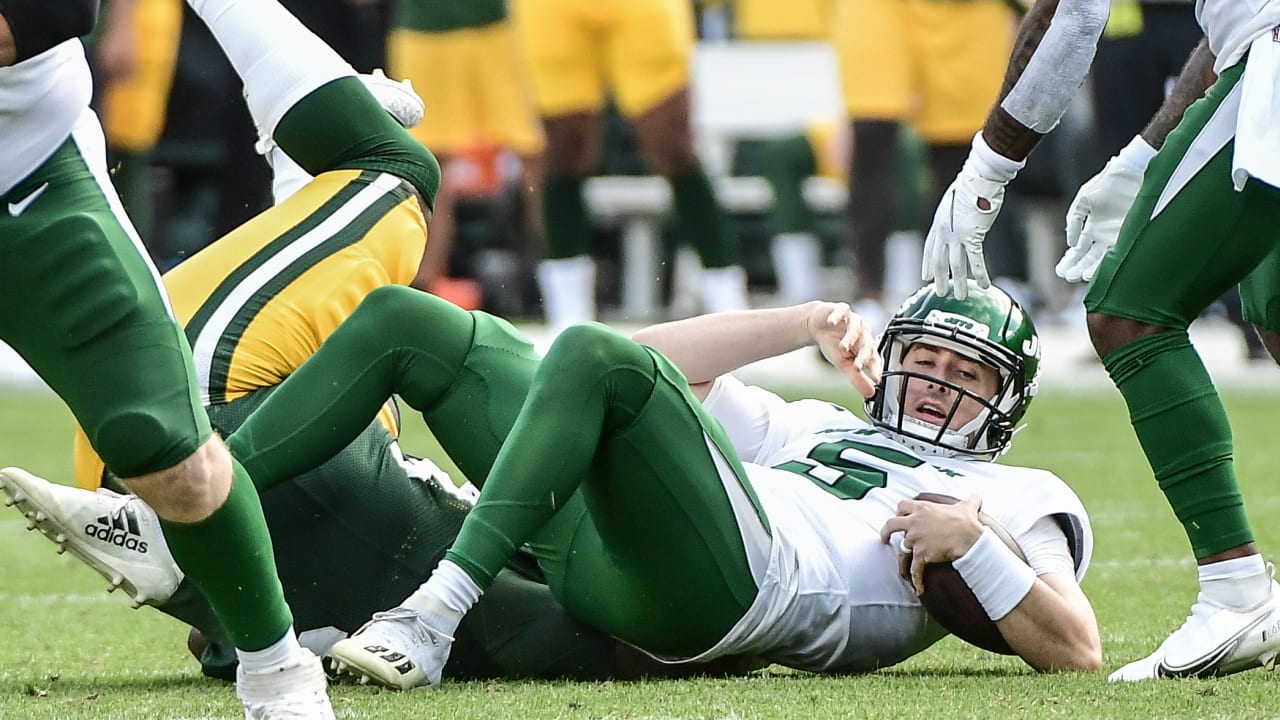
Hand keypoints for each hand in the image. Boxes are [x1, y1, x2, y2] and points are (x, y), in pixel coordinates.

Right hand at [807, 302, 882, 397]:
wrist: (819, 325)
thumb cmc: (833, 343)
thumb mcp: (843, 364)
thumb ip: (857, 378)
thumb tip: (870, 394)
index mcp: (866, 346)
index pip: (874, 358)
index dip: (876, 369)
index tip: (875, 380)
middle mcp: (863, 332)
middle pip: (866, 343)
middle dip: (862, 356)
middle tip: (856, 367)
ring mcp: (853, 319)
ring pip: (855, 328)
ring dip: (849, 338)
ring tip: (842, 348)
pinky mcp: (841, 309)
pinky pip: (841, 311)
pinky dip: (836, 317)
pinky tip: (832, 322)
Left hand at [880, 495, 984, 595]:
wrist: (970, 539)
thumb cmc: (967, 522)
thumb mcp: (967, 506)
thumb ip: (970, 500)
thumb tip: (978, 497)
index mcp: (922, 508)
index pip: (902, 506)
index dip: (900, 512)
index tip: (901, 517)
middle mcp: (914, 522)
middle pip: (891, 524)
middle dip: (885, 531)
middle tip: (885, 538)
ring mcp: (915, 539)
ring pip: (901, 550)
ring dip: (901, 561)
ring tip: (901, 568)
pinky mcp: (921, 555)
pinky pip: (914, 569)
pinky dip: (916, 580)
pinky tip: (919, 589)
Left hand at [922, 162, 1007, 299]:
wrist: (978, 179)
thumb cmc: (970, 186)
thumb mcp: (954, 203)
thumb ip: (953, 216)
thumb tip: (960, 219)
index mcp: (938, 223)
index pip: (929, 249)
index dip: (927, 264)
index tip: (925, 276)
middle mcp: (944, 232)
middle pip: (939, 261)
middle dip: (940, 279)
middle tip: (940, 293)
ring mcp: (957, 235)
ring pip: (956, 265)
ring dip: (959, 282)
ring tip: (961, 296)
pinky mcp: (972, 236)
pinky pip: (976, 260)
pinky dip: (980, 273)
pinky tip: (985, 284)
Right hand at [1056, 153, 1145, 282]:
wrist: (1134, 171)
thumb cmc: (1110, 182)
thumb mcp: (1084, 199)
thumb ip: (1074, 220)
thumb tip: (1071, 243)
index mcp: (1092, 227)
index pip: (1078, 251)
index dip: (1069, 261)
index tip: (1061, 271)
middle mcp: (1105, 236)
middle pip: (1088, 259)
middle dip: (1077, 268)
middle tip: (1069, 276)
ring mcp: (1118, 237)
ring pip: (1102, 260)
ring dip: (1090, 269)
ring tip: (1080, 276)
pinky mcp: (1131, 235)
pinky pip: (1117, 254)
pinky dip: (1107, 263)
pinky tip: (1098, 269)